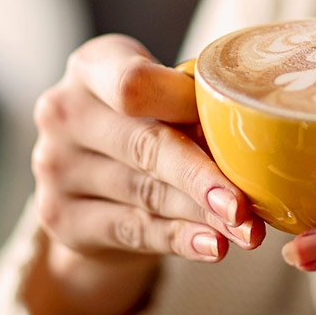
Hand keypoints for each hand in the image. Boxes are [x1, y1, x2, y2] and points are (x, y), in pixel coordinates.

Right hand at [25, 35, 262, 314]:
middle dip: (202, 177)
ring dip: (203, 215)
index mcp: (91, 67)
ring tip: (247, 231)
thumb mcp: (162, 101)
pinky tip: (213, 246)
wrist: (92, 184)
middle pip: (144, 146)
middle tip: (246, 204)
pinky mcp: (59, 217)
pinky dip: (179, 239)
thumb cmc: (145, 125)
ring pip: (145, 194)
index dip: (185, 106)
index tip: (232, 123)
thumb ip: (195, 107)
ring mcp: (54, 166)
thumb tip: (261, 130)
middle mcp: (63, 112)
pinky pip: (132, 231)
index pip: (133, 84)